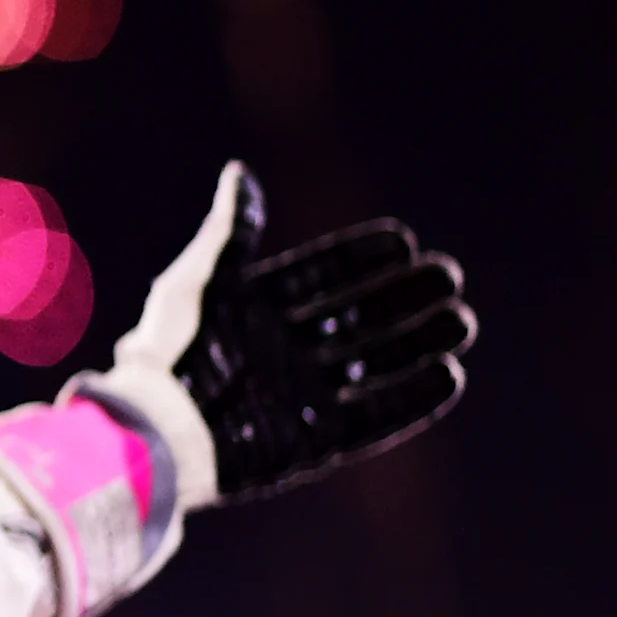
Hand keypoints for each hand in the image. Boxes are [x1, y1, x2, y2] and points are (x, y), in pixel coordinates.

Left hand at [96, 161, 475, 509]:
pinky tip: (448, 376)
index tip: (403, 242)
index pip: (320, 278)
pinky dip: (411, 399)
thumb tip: (240, 174)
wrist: (156, 429)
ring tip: (460, 321)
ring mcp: (299, 396)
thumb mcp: (195, 284)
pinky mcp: (311, 441)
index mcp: (253, 310)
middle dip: (403, 299)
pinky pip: (372, 418)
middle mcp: (281, 351)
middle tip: (448, 278)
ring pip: (374, 364)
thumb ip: (229, 234)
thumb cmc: (168, 352)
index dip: (360, 260)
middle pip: (357, 318)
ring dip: (418, 342)